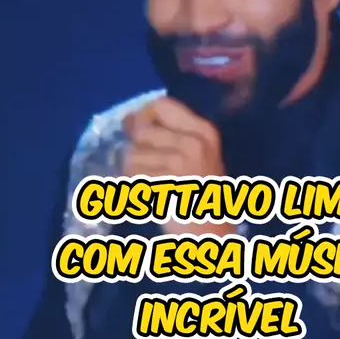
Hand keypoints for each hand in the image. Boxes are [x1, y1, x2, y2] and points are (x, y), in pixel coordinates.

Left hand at [123, 97, 231, 235]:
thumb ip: (168, 134)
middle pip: (142, 132)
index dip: (144, 115)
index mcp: (205, 132)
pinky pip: (131, 176)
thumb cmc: (201, 194)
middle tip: (153, 171)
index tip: (139, 132)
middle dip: (139, 151)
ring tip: (154, 186)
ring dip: (135, 172)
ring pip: (132, 155)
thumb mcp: (198, 155)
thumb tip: (128, 119)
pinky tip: (149, 196)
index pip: (161, 105)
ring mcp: (179, 163)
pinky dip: (133, 187)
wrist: (211, 234)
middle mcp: (194, 143)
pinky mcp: (163, 183)